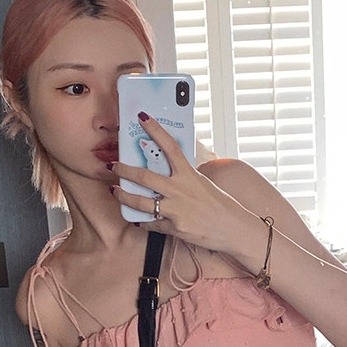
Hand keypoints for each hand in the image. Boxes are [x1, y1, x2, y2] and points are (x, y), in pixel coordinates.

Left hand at [111, 115, 249, 253]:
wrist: (233, 228)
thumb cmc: (220, 205)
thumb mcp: (203, 183)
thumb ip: (184, 176)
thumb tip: (167, 169)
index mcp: (189, 174)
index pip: (169, 146)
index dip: (155, 129)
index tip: (142, 117)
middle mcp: (180, 190)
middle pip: (143, 177)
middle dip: (123, 170)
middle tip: (114, 165)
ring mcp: (175, 210)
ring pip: (140, 202)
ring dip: (123, 197)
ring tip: (115, 191)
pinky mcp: (174, 228)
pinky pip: (151, 223)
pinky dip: (143, 221)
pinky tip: (137, 218)